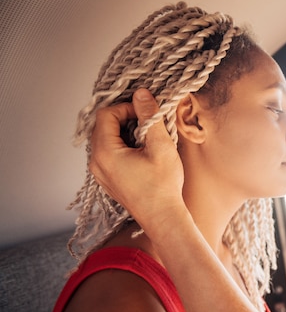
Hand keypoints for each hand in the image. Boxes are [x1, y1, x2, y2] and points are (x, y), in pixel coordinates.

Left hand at [89, 88, 184, 229]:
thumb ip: (150, 117)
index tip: (146, 113)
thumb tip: (142, 94)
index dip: (127, 108)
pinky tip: (143, 153)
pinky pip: (109, 153)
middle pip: (103, 125)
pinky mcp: (108, 179)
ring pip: (107, 139)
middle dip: (126, 119)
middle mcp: (97, 162)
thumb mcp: (161, 146)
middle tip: (148, 124)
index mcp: (105, 152)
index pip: (106, 114)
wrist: (162, 217)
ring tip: (148, 140)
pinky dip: (124, 146)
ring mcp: (100, 172)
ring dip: (126, 132)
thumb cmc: (163, 186)